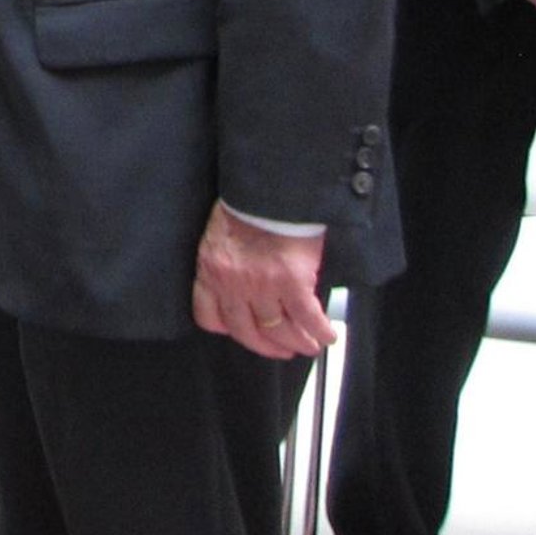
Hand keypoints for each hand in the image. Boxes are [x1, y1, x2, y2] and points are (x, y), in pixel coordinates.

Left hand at [191, 200, 332, 360]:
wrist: (269, 185)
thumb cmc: (247, 202)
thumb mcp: (220, 233)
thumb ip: (226, 260)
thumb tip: (242, 279)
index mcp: (210, 269)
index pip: (208, 315)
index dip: (226, 328)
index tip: (241, 331)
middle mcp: (232, 283)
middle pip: (246, 331)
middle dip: (266, 346)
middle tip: (282, 349)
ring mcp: (262, 286)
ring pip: (279, 330)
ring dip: (297, 342)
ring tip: (309, 344)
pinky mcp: (292, 283)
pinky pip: (307, 318)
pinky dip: (319, 331)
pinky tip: (327, 335)